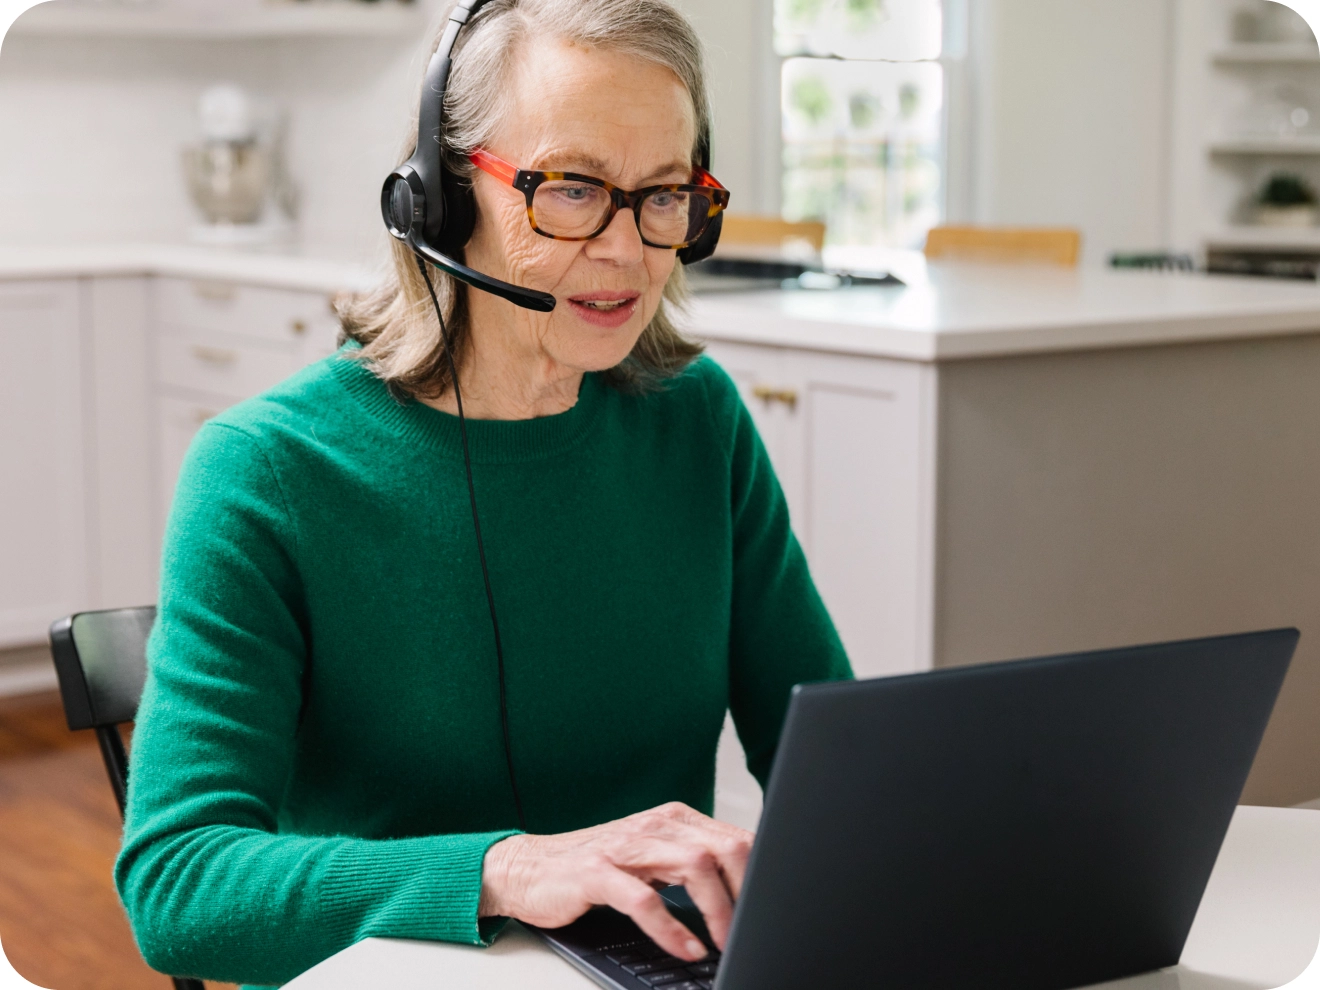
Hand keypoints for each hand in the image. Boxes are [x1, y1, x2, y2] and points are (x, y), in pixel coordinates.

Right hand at [479, 802, 753, 961]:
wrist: (529, 868)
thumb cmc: (596, 867)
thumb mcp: (652, 858)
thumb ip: (692, 864)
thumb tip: (745, 891)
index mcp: (674, 820)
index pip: (735, 838)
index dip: (760, 875)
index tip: (770, 908)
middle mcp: (654, 826)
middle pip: (723, 849)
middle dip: (745, 893)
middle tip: (751, 930)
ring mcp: (625, 847)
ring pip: (693, 867)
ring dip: (716, 911)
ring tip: (724, 943)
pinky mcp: (597, 873)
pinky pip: (644, 900)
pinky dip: (671, 929)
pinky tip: (685, 948)